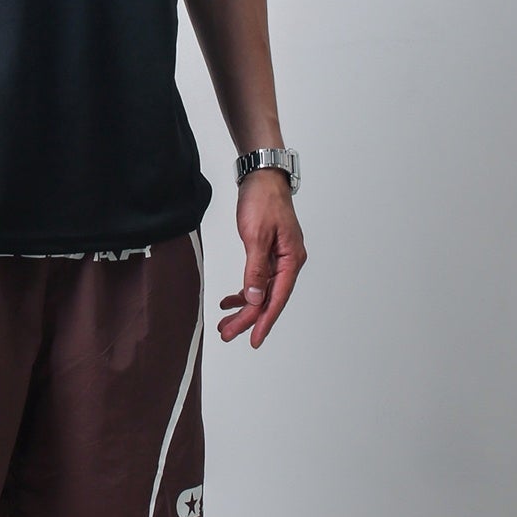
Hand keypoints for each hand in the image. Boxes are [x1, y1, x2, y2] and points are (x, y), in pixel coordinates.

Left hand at [217, 172, 305, 347]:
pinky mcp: (269, 252)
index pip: (277, 298)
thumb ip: (255, 269)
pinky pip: (258, 279)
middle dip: (248, 318)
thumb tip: (254, 298)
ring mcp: (280, 258)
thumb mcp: (256, 236)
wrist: (262, 177)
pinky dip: (244, 291)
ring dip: (244, 307)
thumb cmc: (263, 201)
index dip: (264, 320)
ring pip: (262, 291)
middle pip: (268, 298)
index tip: (253, 339)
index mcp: (291, 259)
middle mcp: (288, 262)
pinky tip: (230, 301)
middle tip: (228, 334)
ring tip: (226, 323)